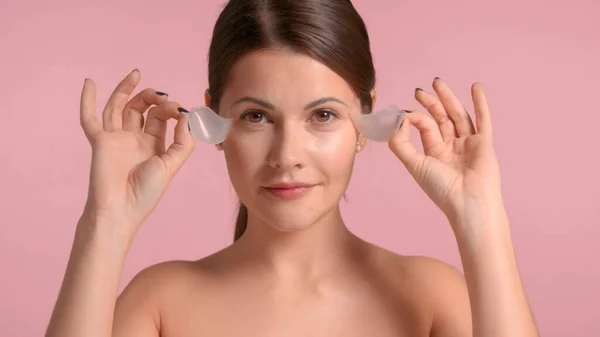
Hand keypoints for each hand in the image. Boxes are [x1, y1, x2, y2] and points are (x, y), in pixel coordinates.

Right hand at [79, 69, 193, 236]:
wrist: (121, 210)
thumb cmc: (146, 193)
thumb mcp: (172, 165)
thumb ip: (183, 142)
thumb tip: (185, 117)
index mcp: (154, 145)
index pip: (161, 118)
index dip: (171, 109)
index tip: (180, 110)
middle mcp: (134, 139)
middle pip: (141, 109)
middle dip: (152, 98)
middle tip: (161, 96)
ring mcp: (116, 139)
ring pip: (119, 107)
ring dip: (127, 90)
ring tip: (137, 75)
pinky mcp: (100, 142)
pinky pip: (90, 119)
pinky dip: (88, 100)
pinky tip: (90, 82)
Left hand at [389, 78, 501, 227]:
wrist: (467, 204)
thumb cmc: (441, 189)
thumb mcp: (414, 164)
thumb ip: (400, 143)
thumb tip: (399, 119)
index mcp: (436, 152)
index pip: (425, 127)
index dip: (415, 117)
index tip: (406, 113)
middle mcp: (453, 146)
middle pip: (442, 118)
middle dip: (431, 103)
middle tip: (420, 90)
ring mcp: (469, 144)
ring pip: (459, 115)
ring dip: (449, 98)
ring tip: (438, 82)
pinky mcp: (485, 143)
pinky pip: (483, 119)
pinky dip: (480, 103)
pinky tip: (475, 87)